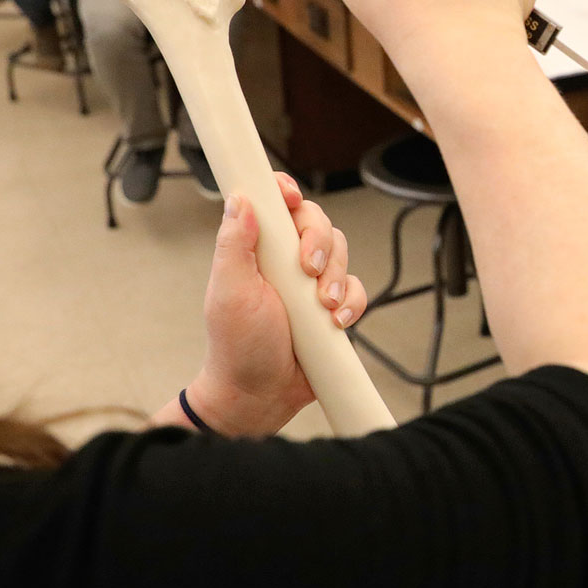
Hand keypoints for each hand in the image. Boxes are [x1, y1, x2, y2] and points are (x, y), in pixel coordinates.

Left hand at [193, 173, 368, 434]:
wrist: (259, 395)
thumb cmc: (237, 346)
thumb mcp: (229, 291)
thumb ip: (233, 244)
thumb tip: (240, 198)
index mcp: (256, 249)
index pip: (274, 203)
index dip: (286, 192)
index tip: (291, 199)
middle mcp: (284, 259)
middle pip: (316, 221)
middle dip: (318, 241)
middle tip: (308, 269)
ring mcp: (311, 282)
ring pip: (341, 252)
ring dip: (337, 276)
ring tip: (322, 306)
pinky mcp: (333, 306)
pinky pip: (357, 288)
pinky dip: (353, 302)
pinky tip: (336, 322)